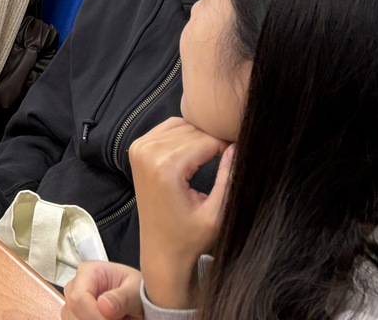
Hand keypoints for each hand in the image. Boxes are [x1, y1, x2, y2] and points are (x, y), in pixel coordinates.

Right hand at [62, 262, 143, 319]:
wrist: (137, 298)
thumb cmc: (136, 289)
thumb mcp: (135, 291)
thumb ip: (122, 298)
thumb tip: (103, 305)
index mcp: (89, 272)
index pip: (78, 297)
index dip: (93, 315)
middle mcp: (77, 285)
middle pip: (73, 311)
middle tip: (118, 319)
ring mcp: (74, 301)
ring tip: (116, 318)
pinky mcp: (75, 314)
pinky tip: (105, 319)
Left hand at [131, 118, 234, 312]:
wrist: (160, 252)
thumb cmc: (190, 239)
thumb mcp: (216, 214)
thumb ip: (228, 178)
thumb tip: (238, 146)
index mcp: (166, 167)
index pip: (208, 139)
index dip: (228, 146)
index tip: (240, 157)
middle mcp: (148, 152)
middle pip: (194, 130)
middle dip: (214, 140)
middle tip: (230, 158)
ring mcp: (139, 148)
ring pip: (183, 125)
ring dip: (200, 136)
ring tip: (214, 156)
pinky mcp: (137, 148)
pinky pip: (168, 127)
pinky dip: (184, 134)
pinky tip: (195, 151)